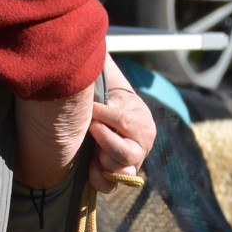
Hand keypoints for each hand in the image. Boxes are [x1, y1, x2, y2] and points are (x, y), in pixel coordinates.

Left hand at [86, 66, 154, 191]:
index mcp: (142, 120)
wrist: (107, 123)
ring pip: (119, 170)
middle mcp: (142, 144)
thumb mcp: (109, 86)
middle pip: (125, 152)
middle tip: (92, 128)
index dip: (102, 115)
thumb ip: (103, 70)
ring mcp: (133, 162)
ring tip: (93, 147)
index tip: (89, 108)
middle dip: (104, 140)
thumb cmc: (106, 102)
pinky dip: (98, 178)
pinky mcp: (119, 176)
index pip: (122, 121)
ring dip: (102, 159)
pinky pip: (110, 186)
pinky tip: (89, 165)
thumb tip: (95, 45)